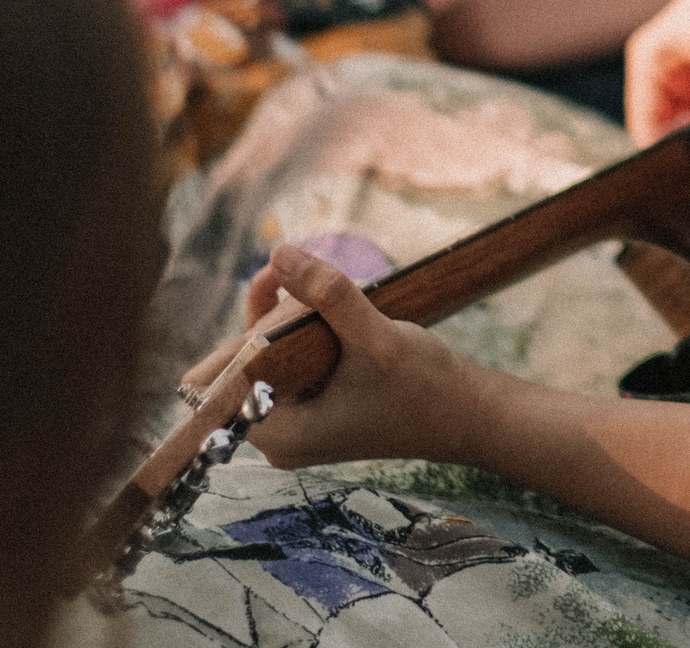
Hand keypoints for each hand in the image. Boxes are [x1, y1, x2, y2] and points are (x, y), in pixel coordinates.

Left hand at [211, 244, 481, 470]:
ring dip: (286, 322)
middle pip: (243, 370)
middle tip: (300, 283)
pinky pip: (291, 366)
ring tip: (317, 288)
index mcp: (282, 435)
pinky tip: (321, 303)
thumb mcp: (375, 338)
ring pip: (268, 363)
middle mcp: (282, 436)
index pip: (221, 387)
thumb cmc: (425, 389)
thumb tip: (281, 252)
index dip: (237, 337)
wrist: (468, 415)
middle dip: (266, 322)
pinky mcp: (318, 410)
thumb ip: (328, 296)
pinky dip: (302, 334)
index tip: (269, 289)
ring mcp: (300, 424)